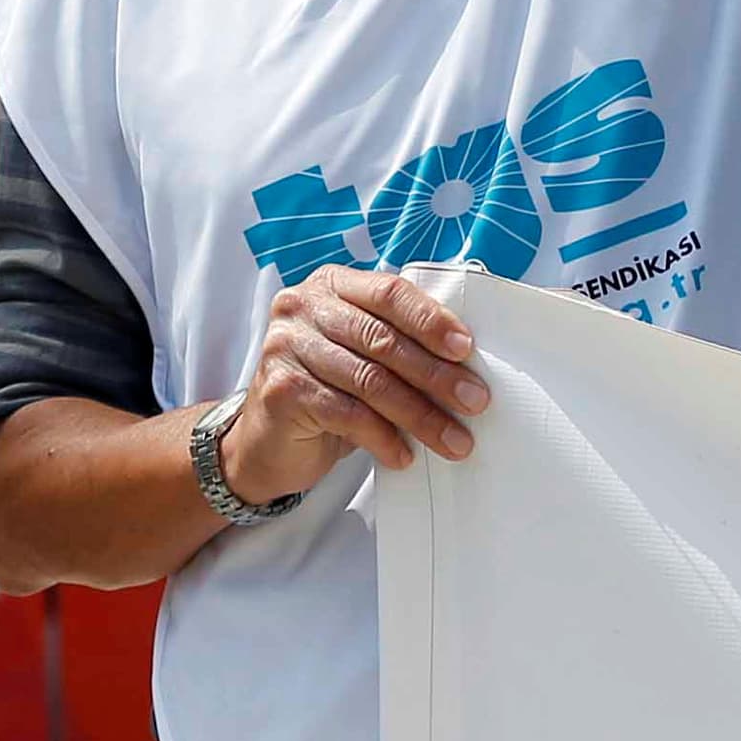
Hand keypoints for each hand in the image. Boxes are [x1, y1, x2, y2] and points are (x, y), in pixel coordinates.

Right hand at [215, 265, 488, 503]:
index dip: (431, 320)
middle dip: (435, 374)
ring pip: (370, 380)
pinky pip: (347, 414)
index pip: (388, 292)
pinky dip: (383, 438)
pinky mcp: (282, 389)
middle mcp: (303, 306)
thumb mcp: (358, 355)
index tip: (467, 350)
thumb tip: (465, 364)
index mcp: (331, 285)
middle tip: (474, 401)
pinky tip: (403, 455)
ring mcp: (286, 345)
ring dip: (420, 414)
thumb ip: (394, 343)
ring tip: (453, 440)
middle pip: (382, 339)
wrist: (266, 440)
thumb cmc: (326, 390)